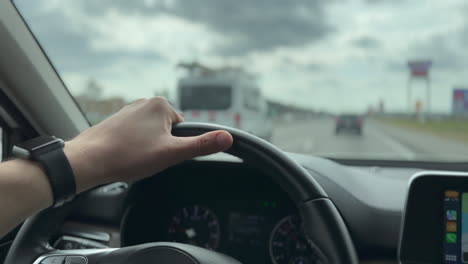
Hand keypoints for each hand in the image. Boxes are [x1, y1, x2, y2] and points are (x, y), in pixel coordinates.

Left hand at [64, 97, 232, 191]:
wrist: (88, 160)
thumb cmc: (129, 156)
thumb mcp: (172, 153)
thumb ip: (201, 145)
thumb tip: (228, 138)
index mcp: (161, 105)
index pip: (182, 129)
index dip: (175, 146)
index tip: (160, 154)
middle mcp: (144, 102)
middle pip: (167, 132)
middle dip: (161, 147)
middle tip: (146, 158)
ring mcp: (128, 110)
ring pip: (150, 135)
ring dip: (146, 148)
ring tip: (133, 158)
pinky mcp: (115, 121)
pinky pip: (134, 136)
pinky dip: (132, 147)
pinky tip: (123, 156)